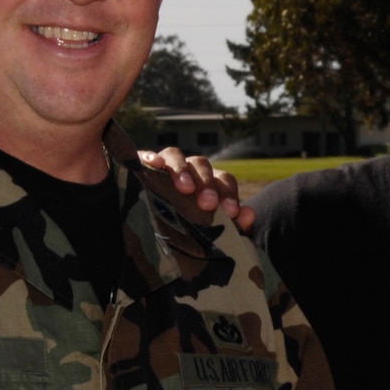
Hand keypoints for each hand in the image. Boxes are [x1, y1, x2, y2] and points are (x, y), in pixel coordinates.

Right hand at [138, 147, 256, 232]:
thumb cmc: (188, 231)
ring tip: (184, 188)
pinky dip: (150, 157)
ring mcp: (165, 166)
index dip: (229, 194)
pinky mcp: (140, 166)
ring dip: (182, 170)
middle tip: (207, 204)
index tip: (230, 212)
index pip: (224, 180)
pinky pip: (145, 156)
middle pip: (202, 165)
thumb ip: (234, 225)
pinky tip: (155, 164)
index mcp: (210, 183)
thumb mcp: (210, 231)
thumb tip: (249, 214)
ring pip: (176, 156)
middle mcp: (189, 171)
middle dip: (206, 183)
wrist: (150, 233)